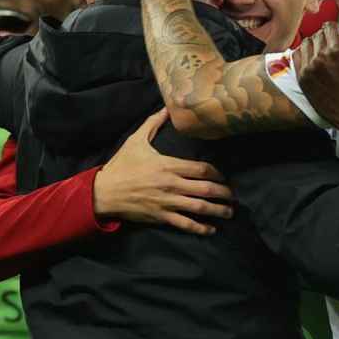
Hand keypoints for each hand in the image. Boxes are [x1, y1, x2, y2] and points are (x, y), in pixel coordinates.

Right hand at [94, 109, 233, 234]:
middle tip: (233, 195)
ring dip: (218, 210)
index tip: (223, 176)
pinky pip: (185, 224)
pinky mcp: (161, 216)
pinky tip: (210, 229)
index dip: (217, 173)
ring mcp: (168, 202)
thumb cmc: (121, 166)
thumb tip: (166, 108)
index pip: (202, 169)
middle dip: (224, 193)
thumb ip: (152, 124)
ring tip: (229, 212)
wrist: (105, 192)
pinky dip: (200, 228)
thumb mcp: (136, 141)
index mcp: (168, 165)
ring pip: (199, 208)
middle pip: (206, 189)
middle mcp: (172, 184)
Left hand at [294, 23, 338, 139]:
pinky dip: (303, 54)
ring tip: (323, 53)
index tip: (338, 37)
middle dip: (325, 37)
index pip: (328, 26)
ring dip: (314, 45)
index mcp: (336, 50)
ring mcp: (309, 69)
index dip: (335, 30)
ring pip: (305, 44)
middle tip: (333, 47)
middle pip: (317, 35)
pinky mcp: (302, 80)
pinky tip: (312, 59)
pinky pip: (296, 56)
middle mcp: (320, 58)